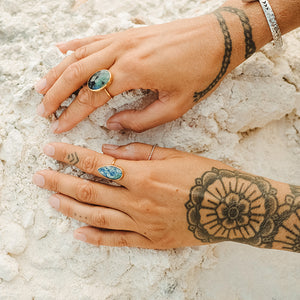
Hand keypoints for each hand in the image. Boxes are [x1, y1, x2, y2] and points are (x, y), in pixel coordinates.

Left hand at [32, 142, 225, 248]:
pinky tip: (78, 233)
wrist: (232, 206)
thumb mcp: (174, 155)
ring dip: (71, 207)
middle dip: (60, 181)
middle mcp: (138, 200)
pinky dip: (96, 237)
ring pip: (98, 216)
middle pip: (90, 190)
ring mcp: (143, 223)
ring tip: (51, 199)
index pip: (96, 163)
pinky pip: (118, 240)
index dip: (71, 156)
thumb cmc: (206, 175)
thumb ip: (138, 153)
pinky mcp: (152, 240)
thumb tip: (108, 149)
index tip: (51, 150)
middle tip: (38, 176)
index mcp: (143, 175)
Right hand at [35, 13, 241, 132]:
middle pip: (76, 73)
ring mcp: (122, 39)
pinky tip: (60, 51)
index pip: (92, 96)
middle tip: (43, 110)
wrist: (217, 39)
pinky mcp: (127, 33)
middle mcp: (122, 51)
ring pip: (79, 55)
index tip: (59, 126)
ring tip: (41, 87)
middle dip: (56, 93)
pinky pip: (93, 39)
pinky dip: (73, 46)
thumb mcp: (175, 105)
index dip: (73, 113)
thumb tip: (113, 124)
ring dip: (57, 72)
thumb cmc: (200, 72)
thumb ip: (141, 119)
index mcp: (133, 72)